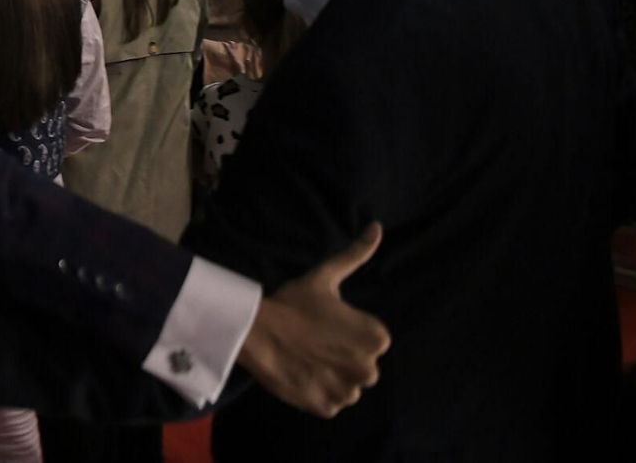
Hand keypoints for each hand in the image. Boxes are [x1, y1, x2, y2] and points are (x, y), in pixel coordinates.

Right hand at [236, 223, 391, 417]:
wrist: (257, 332)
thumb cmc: (293, 303)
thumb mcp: (325, 276)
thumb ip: (356, 255)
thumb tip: (378, 227)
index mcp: (377, 337)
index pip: (370, 341)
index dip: (345, 333)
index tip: (322, 326)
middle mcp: (370, 368)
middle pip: (360, 366)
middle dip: (341, 358)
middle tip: (312, 342)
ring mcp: (348, 392)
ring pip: (347, 387)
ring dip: (331, 377)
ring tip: (306, 359)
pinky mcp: (328, 408)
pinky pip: (330, 403)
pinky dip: (318, 393)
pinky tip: (301, 374)